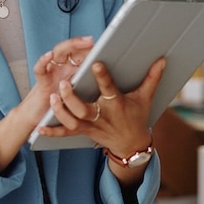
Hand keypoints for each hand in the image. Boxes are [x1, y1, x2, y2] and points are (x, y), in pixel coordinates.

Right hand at [4, 37, 95, 135]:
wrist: (44, 120)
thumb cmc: (64, 107)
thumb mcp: (82, 95)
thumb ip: (92, 83)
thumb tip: (113, 76)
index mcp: (73, 68)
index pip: (82, 51)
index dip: (91, 47)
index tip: (104, 43)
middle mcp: (62, 67)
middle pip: (71, 48)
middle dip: (81, 43)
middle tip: (91, 41)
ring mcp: (51, 72)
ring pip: (58, 52)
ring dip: (68, 46)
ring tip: (78, 44)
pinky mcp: (41, 82)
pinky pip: (40, 69)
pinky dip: (43, 61)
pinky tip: (49, 55)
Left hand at [37, 56, 164, 157]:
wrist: (131, 144)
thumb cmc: (136, 117)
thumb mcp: (145, 98)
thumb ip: (151, 78)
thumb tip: (162, 59)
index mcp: (116, 104)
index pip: (109, 88)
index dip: (102, 77)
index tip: (95, 63)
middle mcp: (102, 116)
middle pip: (84, 109)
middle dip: (72, 98)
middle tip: (63, 83)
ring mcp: (91, 126)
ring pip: (73, 121)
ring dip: (60, 112)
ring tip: (51, 98)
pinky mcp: (84, 132)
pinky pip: (66, 133)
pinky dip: (53, 131)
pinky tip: (41, 126)